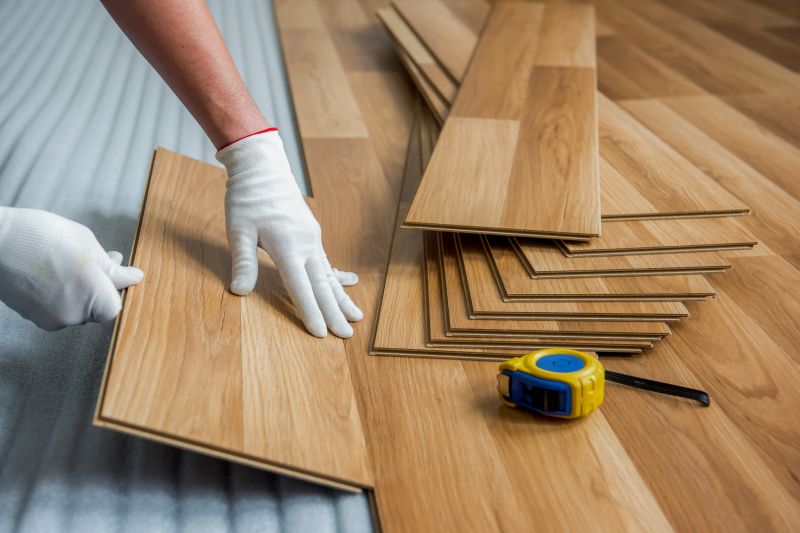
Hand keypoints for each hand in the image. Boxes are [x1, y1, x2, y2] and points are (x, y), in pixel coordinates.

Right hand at [0, 208, 143, 329]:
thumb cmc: (43, 238)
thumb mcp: (88, 245)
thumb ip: (113, 268)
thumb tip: (134, 277)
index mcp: (94, 298)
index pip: (117, 308)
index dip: (118, 291)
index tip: (118, 274)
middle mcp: (75, 316)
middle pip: (98, 308)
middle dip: (100, 285)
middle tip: (96, 260)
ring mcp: (52, 319)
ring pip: (77, 307)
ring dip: (80, 289)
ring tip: (69, 261)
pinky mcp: (34, 318)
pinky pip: (58, 308)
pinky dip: (60, 293)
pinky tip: (52, 272)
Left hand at [216, 130, 362, 337]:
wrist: (264, 168)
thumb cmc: (247, 198)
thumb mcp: (238, 229)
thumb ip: (242, 261)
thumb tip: (239, 291)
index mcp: (288, 246)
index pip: (301, 287)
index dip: (311, 312)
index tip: (322, 334)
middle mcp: (306, 245)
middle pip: (323, 286)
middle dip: (335, 312)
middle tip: (348, 335)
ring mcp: (312, 239)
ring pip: (330, 276)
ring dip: (342, 298)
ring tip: (357, 317)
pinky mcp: (312, 235)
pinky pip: (327, 263)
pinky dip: (337, 279)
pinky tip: (348, 286)